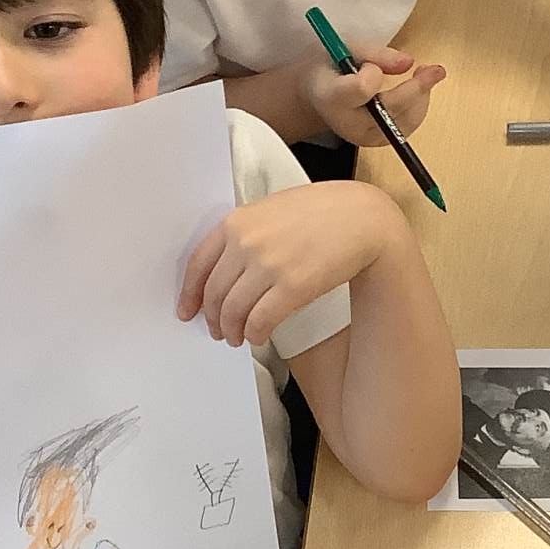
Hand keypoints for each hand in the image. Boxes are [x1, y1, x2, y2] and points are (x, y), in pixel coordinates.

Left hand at [177, 182, 404, 347]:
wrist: (361, 218)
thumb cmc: (320, 212)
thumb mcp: (271, 210)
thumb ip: (244, 234)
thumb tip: (223, 272)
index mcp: (237, 222)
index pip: (197, 264)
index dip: (189, 294)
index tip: (188, 311)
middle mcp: (247, 243)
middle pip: (215, 293)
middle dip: (213, 318)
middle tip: (218, 330)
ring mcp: (270, 265)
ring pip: (234, 311)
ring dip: (232, 331)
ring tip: (237, 337)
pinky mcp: (293, 286)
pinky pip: (261, 320)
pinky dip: (255, 334)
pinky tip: (259, 336)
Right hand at [303, 45, 445, 147]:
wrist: (318, 98)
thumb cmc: (332, 69)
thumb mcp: (347, 48)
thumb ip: (375, 54)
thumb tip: (408, 62)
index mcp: (333, 96)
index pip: (360, 88)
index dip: (374, 72)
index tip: (376, 63)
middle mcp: (349, 124)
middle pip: (390, 109)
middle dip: (416, 88)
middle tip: (435, 69)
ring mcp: (365, 139)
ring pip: (405, 121)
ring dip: (421, 97)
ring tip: (427, 74)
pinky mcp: (378, 144)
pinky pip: (406, 127)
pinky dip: (418, 106)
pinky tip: (418, 89)